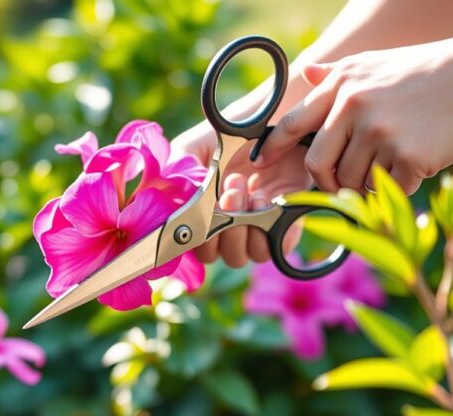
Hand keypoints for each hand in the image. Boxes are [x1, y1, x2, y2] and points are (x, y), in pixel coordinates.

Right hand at [171, 122, 309, 267]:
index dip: (199, 236)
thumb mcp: (195, 147)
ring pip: (246, 255)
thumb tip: (167, 199)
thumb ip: (177, 171)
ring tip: (253, 192)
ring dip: (247, 226)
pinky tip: (269, 199)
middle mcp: (227, 228)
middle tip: (232, 191)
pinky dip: (273, 228)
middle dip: (225, 227)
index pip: (195, 248)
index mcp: (201, 215)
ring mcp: (256, 228)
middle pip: (218, 255)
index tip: (206, 208)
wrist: (278, 122)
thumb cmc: (233, 133)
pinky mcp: (285, 225)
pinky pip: (279, 247)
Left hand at [252, 36, 452, 193]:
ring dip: (367, 183)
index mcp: (340, 86)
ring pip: (353, 182)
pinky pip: (386, 189)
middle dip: (327, 181)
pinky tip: (416, 163)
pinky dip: (398, 185)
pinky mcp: (407, 156)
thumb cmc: (426, 72)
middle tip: (343, 182)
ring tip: (392, 160)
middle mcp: (353, 108)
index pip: (291, 125)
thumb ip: (335, 74)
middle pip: (318, 165)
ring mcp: (379, 133)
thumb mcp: (374, 63)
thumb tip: (305, 74)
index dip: (269, 149)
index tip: (258, 165)